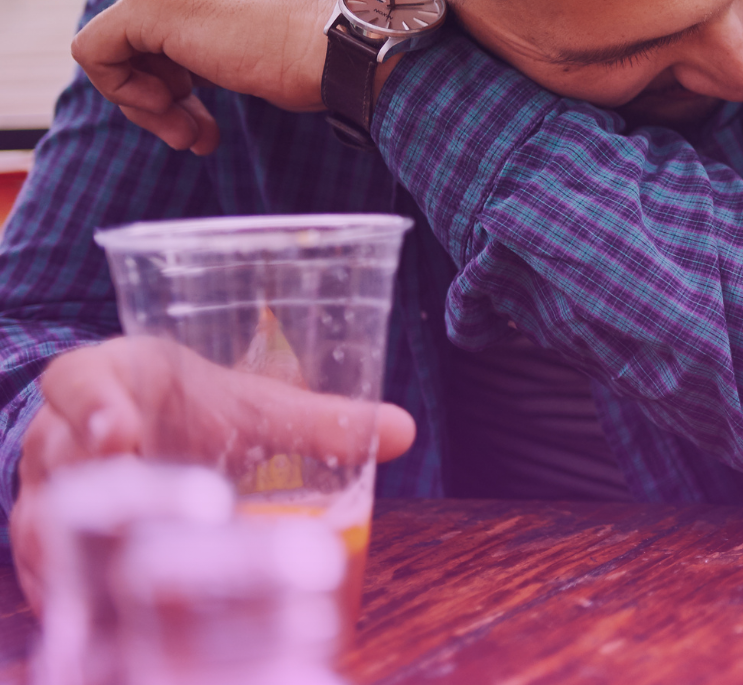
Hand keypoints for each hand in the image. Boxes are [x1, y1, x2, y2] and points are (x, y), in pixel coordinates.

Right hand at [11, 338, 415, 609]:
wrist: (116, 433)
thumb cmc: (180, 409)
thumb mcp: (241, 402)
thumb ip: (313, 418)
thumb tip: (406, 430)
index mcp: (93, 388)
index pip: (77, 384)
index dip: (93, 406)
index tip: (123, 428)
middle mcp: (53, 453)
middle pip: (70, 478)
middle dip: (128, 498)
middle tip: (200, 508)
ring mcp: (40, 517)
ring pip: (62, 547)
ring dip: (118, 571)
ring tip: (182, 595)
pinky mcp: (46, 575)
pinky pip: (64, 602)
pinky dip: (102, 627)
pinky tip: (147, 654)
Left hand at [71, 0, 344, 154]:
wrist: (349, 46)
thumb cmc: (329, 51)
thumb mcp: (273, 30)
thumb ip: (228, 33)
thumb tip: (192, 71)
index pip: (173, 16)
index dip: (182, 72)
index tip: (209, 111)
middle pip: (143, 32)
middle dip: (166, 92)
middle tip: (196, 132)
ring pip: (119, 45)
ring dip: (150, 103)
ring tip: (190, 135)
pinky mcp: (151, 2)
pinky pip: (97, 52)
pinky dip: (123, 93)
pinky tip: (169, 114)